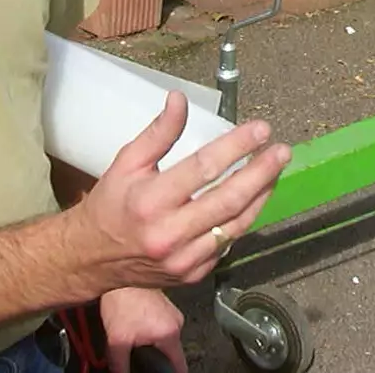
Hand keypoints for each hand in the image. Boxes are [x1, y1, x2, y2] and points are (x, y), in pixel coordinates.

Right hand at [72, 91, 289, 290]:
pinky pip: (227, 243)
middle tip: (281, 151)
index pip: (203, 168)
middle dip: (261, 172)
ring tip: (275, 170)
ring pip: (235, 225)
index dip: (236, 146)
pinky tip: (254, 197)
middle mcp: (169, 234)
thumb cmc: (111, 204)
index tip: (260, 129)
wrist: (92, 258)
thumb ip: (158, 133)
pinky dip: (243, 219)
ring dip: (261, 195)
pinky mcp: (194, 274)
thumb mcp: (126, 162)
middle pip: (228, 199)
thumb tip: (180, 99)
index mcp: (150, 201)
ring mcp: (184, 259)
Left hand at [99, 288, 186, 372]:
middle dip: (157, 356)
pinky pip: (162, 324)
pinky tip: (136, 324)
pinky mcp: (164, 304)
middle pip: (171, 351)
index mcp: (170, 333)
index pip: (180, 365)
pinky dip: (151, 329)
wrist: (118, 273)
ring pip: (166, 337)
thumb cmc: (122, 300)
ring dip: (153, 341)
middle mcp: (176, 321)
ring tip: (136, 335)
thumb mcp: (117, 340)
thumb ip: (120, 365)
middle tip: (141, 353)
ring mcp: (172, 311)